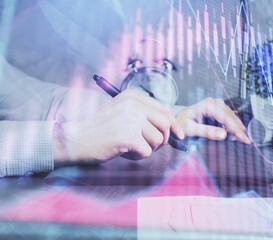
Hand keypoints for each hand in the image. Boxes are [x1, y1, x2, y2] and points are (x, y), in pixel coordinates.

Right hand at [53, 89, 183, 165]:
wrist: (74, 140)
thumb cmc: (99, 129)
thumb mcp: (121, 112)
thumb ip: (144, 115)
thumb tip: (172, 128)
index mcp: (132, 97)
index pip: (164, 109)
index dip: (173, 124)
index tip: (178, 135)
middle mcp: (133, 105)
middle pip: (166, 123)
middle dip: (163, 138)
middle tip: (151, 145)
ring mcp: (131, 120)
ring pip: (158, 140)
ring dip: (147, 148)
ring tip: (130, 147)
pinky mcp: (128, 137)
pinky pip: (147, 152)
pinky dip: (137, 156)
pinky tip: (124, 152)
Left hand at [176, 98, 250, 143]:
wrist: (178, 120)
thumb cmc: (182, 123)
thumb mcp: (191, 130)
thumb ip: (206, 132)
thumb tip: (223, 134)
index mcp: (207, 105)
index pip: (226, 119)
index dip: (236, 130)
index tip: (244, 139)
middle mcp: (214, 102)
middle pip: (231, 117)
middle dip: (239, 130)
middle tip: (246, 141)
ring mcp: (217, 104)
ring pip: (232, 117)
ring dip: (237, 128)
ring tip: (241, 139)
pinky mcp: (219, 109)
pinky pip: (229, 117)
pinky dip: (233, 126)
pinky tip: (235, 133)